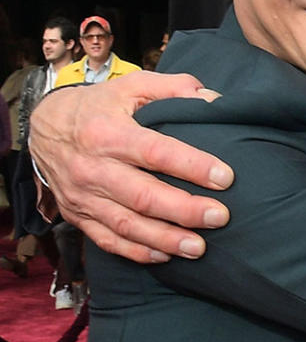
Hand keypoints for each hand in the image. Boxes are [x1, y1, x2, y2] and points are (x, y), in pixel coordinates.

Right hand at [29, 72, 233, 263]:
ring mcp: (83, 196)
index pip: (156, 152)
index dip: (192, 166)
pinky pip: (106, 241)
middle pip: (143, 196)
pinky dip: (136, 252)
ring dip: (165, 239)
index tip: (225, 177)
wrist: (44, 127)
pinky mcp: (77, 215)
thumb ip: (176, 87)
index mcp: (108, 132)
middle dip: (184, 210)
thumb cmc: (100, 105)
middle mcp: (93, 168)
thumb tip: (215, 101)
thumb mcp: (133, 85)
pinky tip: (165, 256)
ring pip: (126, 224)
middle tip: (220, 217)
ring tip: (199, 247)